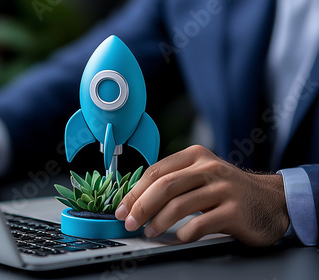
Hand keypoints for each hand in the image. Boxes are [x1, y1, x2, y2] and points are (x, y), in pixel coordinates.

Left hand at [115, 145, 288, 246]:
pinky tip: (178, 237)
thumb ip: (173, 180)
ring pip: (179, 205)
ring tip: (150, 231)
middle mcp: (209, 168)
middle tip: (129, 222)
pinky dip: (184, 233)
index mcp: (195, 156)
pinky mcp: (234, 210)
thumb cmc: (227, 190)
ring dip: (158, 222)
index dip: (134, 192)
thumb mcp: (200, 175)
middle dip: (141, 207)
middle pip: (164, 186)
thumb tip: (135, 200)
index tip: (122, 208)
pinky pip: (200, 224)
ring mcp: (223, 188)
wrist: (270, 201)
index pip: (155, 171)